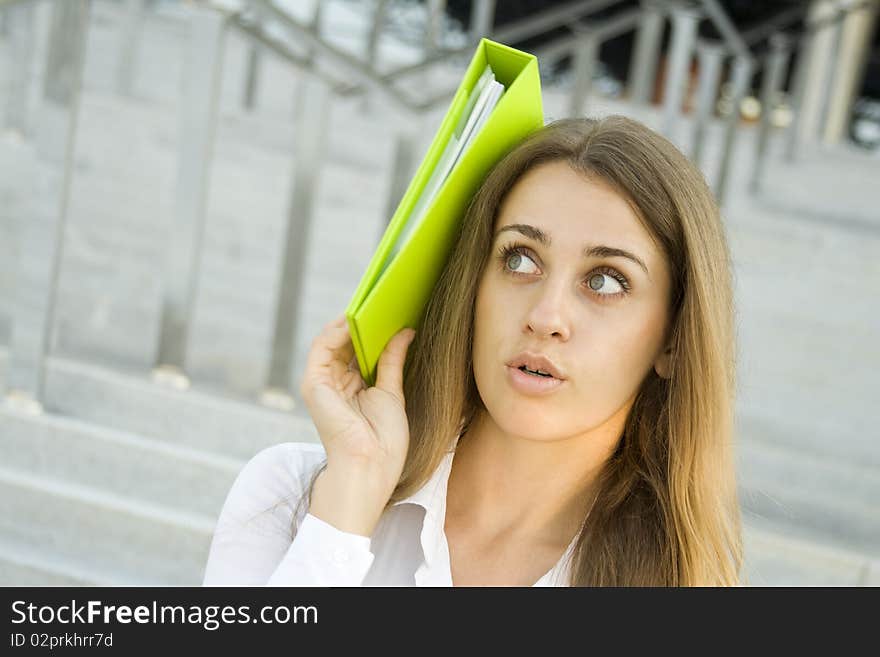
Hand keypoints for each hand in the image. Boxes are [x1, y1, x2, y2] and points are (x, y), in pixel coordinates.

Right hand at [299, 314, 415, 512]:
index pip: (359, 349)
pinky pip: (322, 348)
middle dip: (363, 321)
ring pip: (332, 341)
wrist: (370, 466)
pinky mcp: (314, 384)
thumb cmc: (384, 440)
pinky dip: (337, 330)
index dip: (371, 329)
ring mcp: (323, 383)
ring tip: (371, 302)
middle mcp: (335, 383)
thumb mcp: (392, 392)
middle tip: (383, 298)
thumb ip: (392, 360)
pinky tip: (354, 318)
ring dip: (350, 321)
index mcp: (353, 387)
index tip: (389, 308)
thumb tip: (405, 331)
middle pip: (346, 343)